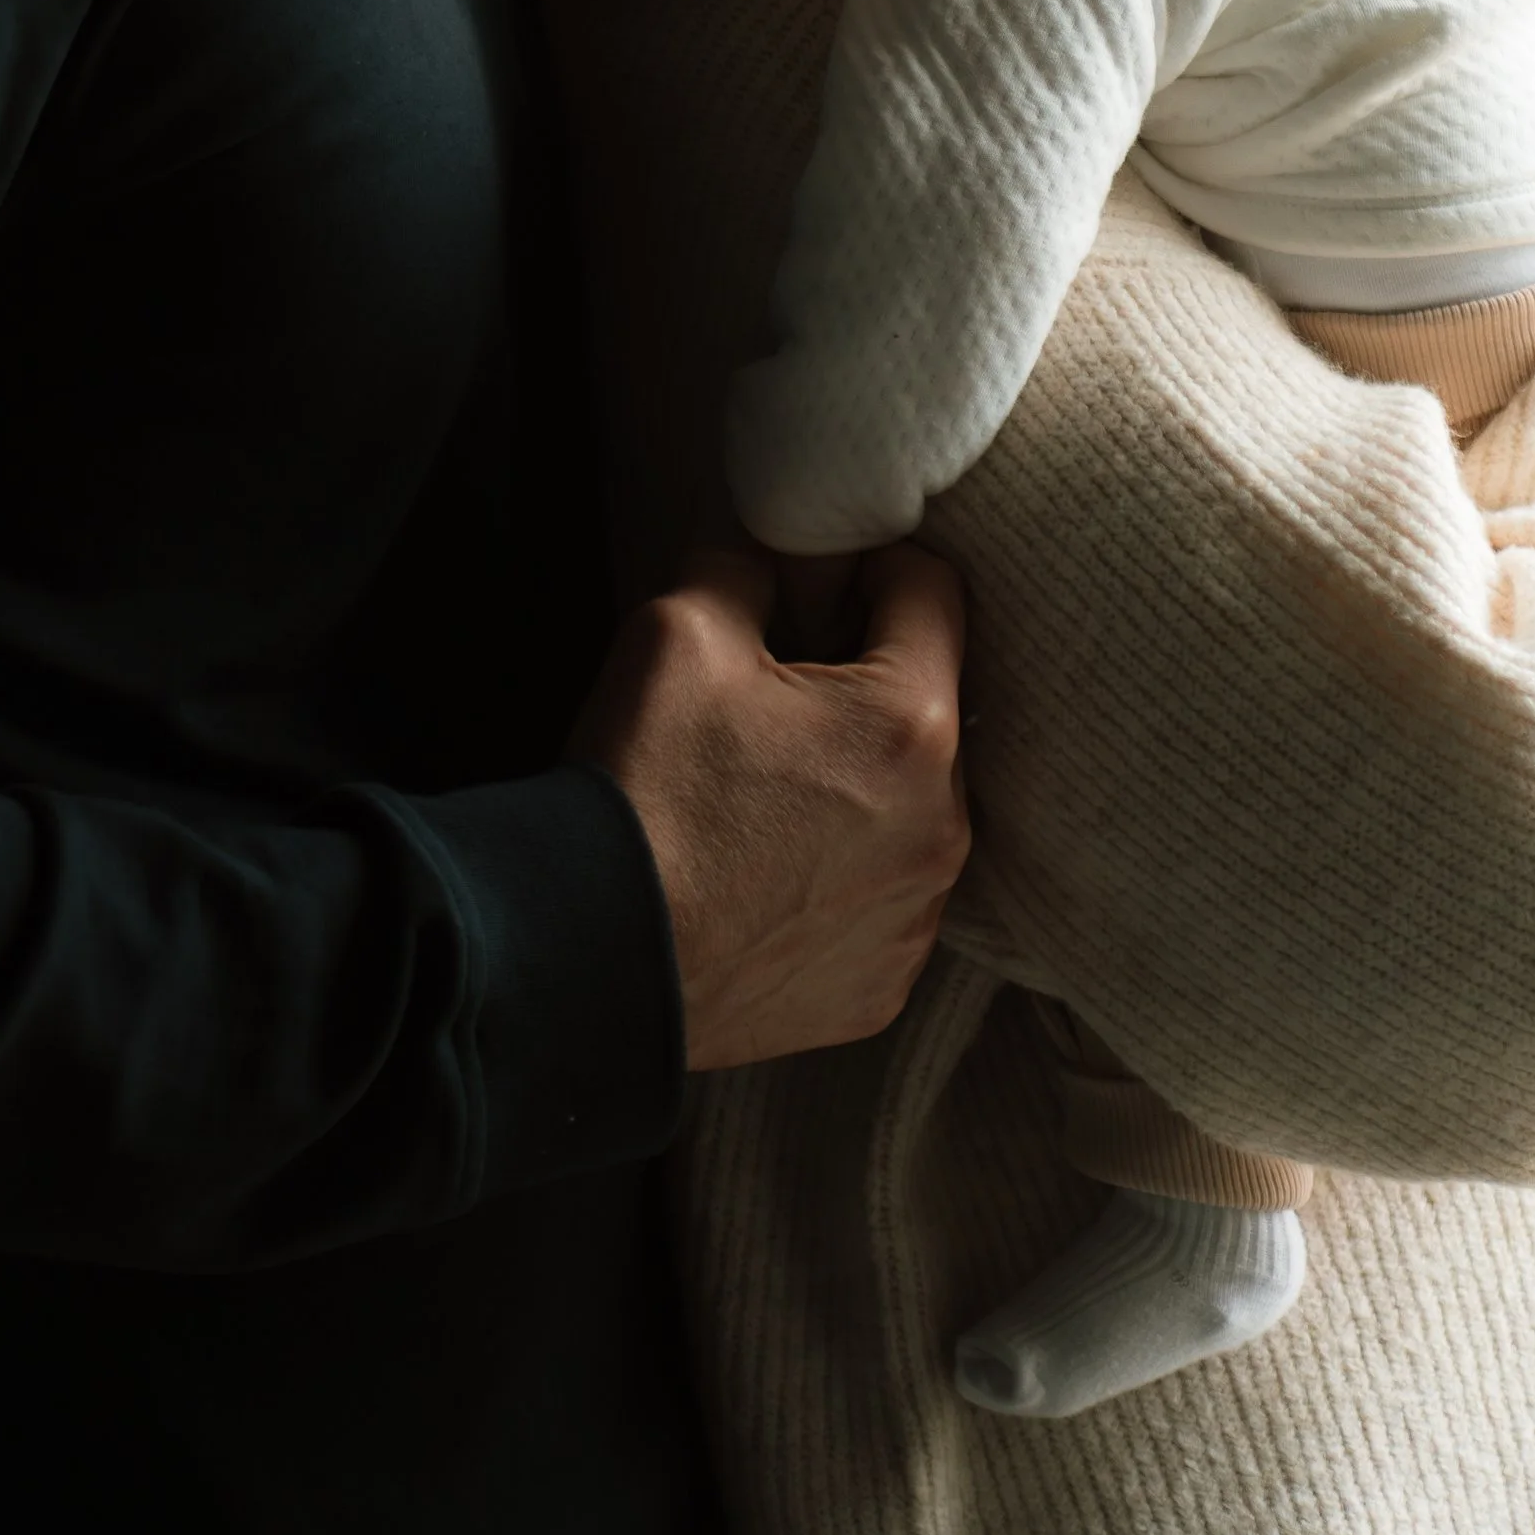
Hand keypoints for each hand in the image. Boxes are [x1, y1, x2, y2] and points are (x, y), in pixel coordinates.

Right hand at [573, 542, 968, 1071]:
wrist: (590, 965)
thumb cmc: (643, 792)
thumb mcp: (679, 628)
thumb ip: (746, 560)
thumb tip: (773, 547)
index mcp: (911, 725)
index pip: (931, 590)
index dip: (867, 568)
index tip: (808, 586)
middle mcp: (944, 828)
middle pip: (926, 705)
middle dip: (863, 681)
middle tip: (771, 691)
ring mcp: (917, 920)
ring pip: (911, 807)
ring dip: (859, 782)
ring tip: (763, 790)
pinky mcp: (882, 988)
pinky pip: (883, 900)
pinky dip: (842, 874)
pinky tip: (766, 870)